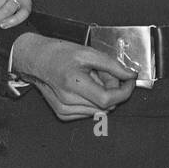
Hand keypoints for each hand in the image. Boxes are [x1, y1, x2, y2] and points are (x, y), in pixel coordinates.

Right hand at [10, 32, 137, 120]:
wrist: (38, 60)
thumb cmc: (60, 54)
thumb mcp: (89, 53)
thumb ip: (112, 65)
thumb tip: (130, 76)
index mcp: (73, 82)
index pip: (107, 99)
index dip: (124, 91)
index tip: (129, 81)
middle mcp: (67, 100)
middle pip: (105, 105)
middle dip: (113, 90)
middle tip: (105, 74)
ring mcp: (64, 110)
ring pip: (99, 110)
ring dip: (103, 97)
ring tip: (92, 79)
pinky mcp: (62, 114)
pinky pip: (89, 113)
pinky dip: (93, 102)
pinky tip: (84, 88)